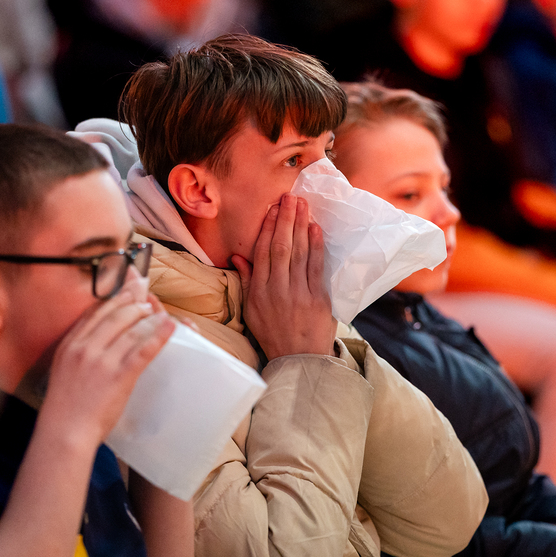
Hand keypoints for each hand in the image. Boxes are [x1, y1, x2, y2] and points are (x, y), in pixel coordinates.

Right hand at [40, 274, 174, 446]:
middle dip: (133, 302)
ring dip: (147, 316)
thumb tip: (94, 342)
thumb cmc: (65, 408)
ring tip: (157, 310)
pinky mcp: (119, 375)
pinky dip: (159, 335)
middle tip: (146, 295)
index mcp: (69, 345)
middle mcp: (85, 348)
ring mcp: (102, 361)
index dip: (113, 299)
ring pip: (130, 329)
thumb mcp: (62, 371)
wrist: (64, 432)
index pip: (94, 314)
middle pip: (115, 315)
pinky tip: (170, 327)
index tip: (126, 289)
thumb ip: (76, 354)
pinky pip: (144, 349)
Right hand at [232, 193, 335, 359]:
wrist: (299, 360)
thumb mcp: (252, 310)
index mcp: (259, 292)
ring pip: (298, 253)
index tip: (273, 208)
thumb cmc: (273, 334)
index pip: (263, 252)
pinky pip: (316, 267)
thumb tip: (237, 255)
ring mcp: (298, 294)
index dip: (268, 228)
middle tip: (290, 196)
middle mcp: (277, 290)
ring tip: (302, 204)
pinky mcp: (318, 299)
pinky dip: (315, 246)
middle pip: (281, 247)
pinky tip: (315, 228)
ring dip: (300, 225)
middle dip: (285, 219)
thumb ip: (247, 280)